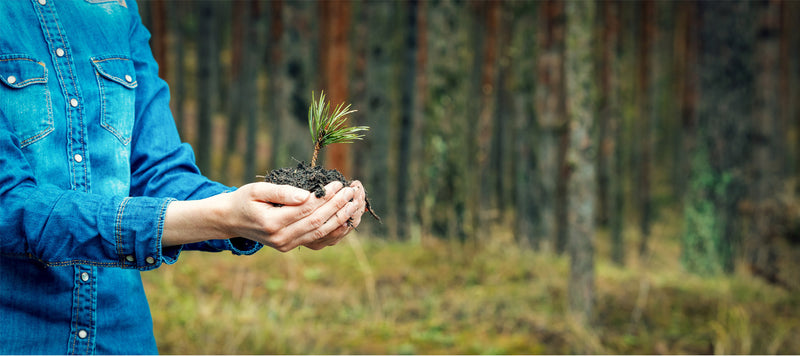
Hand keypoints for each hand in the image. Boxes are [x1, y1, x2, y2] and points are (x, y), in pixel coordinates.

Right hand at [162, 181, 361, 251]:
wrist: (231, 220)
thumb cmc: (244, 200)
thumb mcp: (257, 190)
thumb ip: (281, 192)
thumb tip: (306, 195)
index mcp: (271, 223)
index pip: (306, 209)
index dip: (325, 196)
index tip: (338, 183)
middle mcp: (281, 238)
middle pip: (317, 222)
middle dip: (338, 206)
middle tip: (353, 191)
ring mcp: (286, 245)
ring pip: (321, 232)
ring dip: (341, 218)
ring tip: (355, 203)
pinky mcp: (290, 246)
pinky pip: (317, 239)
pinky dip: (334, 229)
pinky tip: (347, 218)